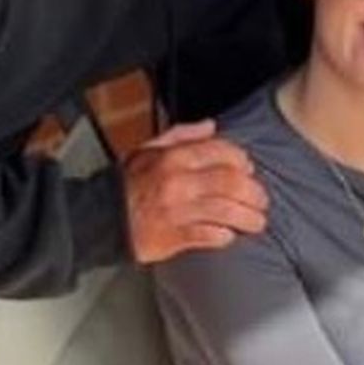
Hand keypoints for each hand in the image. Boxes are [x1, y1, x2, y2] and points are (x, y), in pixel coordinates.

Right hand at [122, 119, 268, 263]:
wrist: (102, 217)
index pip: (221, 152)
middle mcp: (178, 182)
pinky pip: (207, 236)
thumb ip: (182, 135)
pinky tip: (231, 236)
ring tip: (257, 222)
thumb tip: (211, 127)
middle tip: (261, 200)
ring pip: (224, 211)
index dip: (242, 161)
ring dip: (246, 217)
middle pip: (230, 183)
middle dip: (252, 192)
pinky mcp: (172, 237)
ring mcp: (176, 211)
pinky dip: (224, 236)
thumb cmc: (129, 183)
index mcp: (174, 157)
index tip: (250, 169)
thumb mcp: (150, 148)